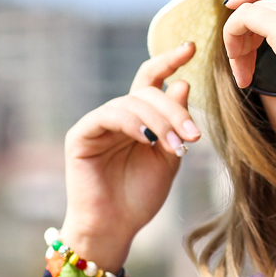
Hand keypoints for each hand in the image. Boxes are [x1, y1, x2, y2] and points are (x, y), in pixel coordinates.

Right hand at [59, 43, 200, 272]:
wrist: (115, 228)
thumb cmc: (140, 197)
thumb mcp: (168, 158)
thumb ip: (175, 124)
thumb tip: (182, 83)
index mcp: (138, 119)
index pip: (152, 80)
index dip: (169, 61)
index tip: (191, 48)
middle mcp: (117, 116)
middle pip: (147, 92)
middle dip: (174, 111)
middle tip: (194, 136)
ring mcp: (97, 124)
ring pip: (131, 103)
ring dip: (160, 122)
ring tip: (177, 147)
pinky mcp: (81, 135)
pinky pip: (108, 116)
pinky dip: (132, 124)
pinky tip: (149, 140)